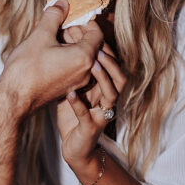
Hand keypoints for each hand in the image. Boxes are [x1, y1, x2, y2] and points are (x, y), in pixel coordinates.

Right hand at [0, 2, 103, 117]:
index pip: (97, 34)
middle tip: (62, 23)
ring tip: (54, 35)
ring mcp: (78, 82)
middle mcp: (86, 71)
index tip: (73, 15)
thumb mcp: (40, 35)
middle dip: (79, 32)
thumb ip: (54, 16)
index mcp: (84, 57)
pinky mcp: (68, 87)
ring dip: (73, 43)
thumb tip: (63, 3)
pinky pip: (77, 67)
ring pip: (84, 57)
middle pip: (92, 45)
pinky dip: (69, 56)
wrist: (15, 99)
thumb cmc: (26, 68)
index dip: (86, 22)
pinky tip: (51, 50)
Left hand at [57, 46, 125, 171]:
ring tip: (91, 64)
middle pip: (120, 76)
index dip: (107, 50)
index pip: (114, 65)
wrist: (75, 148)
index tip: (95, 36)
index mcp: (106, 88)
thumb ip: (74, 70)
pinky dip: (78, 104)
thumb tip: (64, 43)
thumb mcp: (75, 87)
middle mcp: (108, 100)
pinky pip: (87, 115)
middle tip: (97, 46)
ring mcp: (102, 114)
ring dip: (102, 77)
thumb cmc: (74, 114)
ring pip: (111, 93)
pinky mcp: (91, 128)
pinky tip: (70, 93)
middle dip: (110, 60)